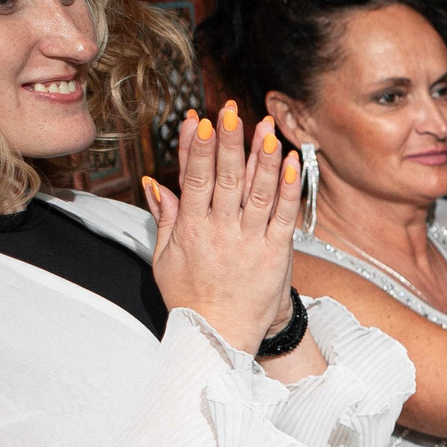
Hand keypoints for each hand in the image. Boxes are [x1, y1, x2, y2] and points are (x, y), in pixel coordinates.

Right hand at [143, 101, 297, 353]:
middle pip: (225, 178)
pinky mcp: (276, 253)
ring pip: (256, 191)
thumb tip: (156, 184)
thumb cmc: (191, 298)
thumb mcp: (164, 259)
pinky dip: (287, 188)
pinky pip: (283, 215)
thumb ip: (164, 219)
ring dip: (262, 156)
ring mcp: (249, 241)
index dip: (198, 148)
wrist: (220, 335)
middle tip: (230, 111)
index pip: (194, 179)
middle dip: (228, 142)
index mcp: (190, 229)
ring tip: (265, 127)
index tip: (199, 120)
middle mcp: (219, 230)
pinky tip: (291, 162)